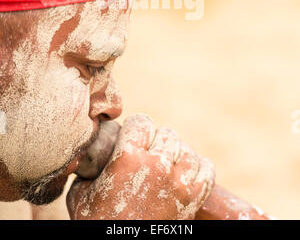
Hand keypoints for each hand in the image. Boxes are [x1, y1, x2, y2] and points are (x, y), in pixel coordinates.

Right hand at [67, 114, 214, 219]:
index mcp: (127, 158)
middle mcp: (156, 166)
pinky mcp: (192, 200)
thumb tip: (89, 155)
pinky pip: (206, 170)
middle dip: (156, 140)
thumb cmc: (97, 225)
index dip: (136, 127)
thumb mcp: (80, 194)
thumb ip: (87, 169)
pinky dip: (199, 168)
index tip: (133, 135)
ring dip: (176, 154)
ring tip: (166, 164)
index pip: (141, 122)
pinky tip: (186, 173)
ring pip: (186, 150)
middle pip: (166, 133)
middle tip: (148, 153)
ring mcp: (178, 183)